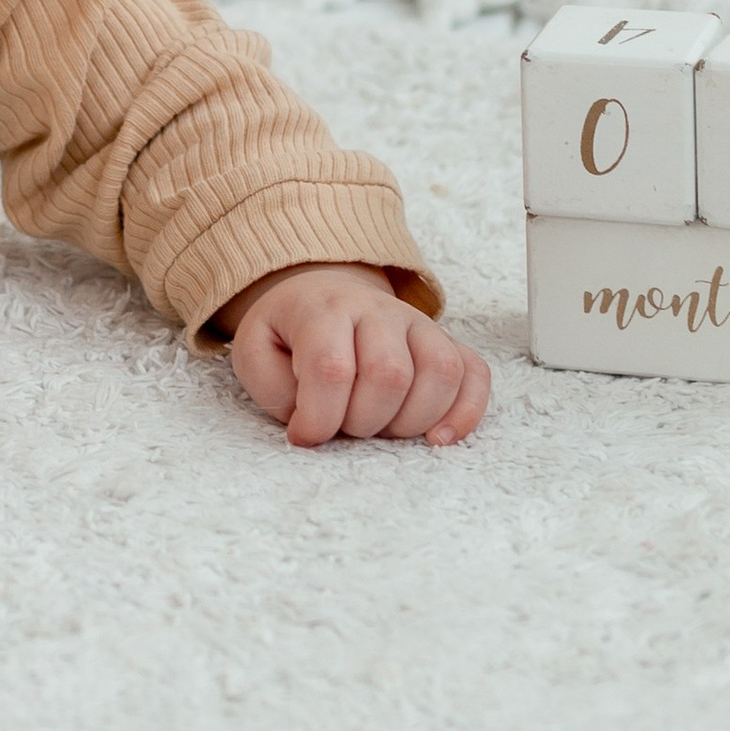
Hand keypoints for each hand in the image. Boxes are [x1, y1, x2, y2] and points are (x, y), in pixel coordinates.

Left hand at [223, 263, 488, 447]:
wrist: (322, 292)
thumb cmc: (288, 334)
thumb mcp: (255, 352)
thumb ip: (274, 388)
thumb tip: (313, 428)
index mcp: (323, 310)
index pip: (331, 368)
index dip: (319, 417)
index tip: (305, 436)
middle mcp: (377, 311)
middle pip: (390, 374)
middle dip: (364, 421)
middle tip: (345, 427)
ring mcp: (418, 324)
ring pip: (441, 372)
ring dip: (412, 421)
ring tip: (383, 429)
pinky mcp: (446, 342)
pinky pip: (475, 373)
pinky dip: (466, 411)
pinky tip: (439, 438)